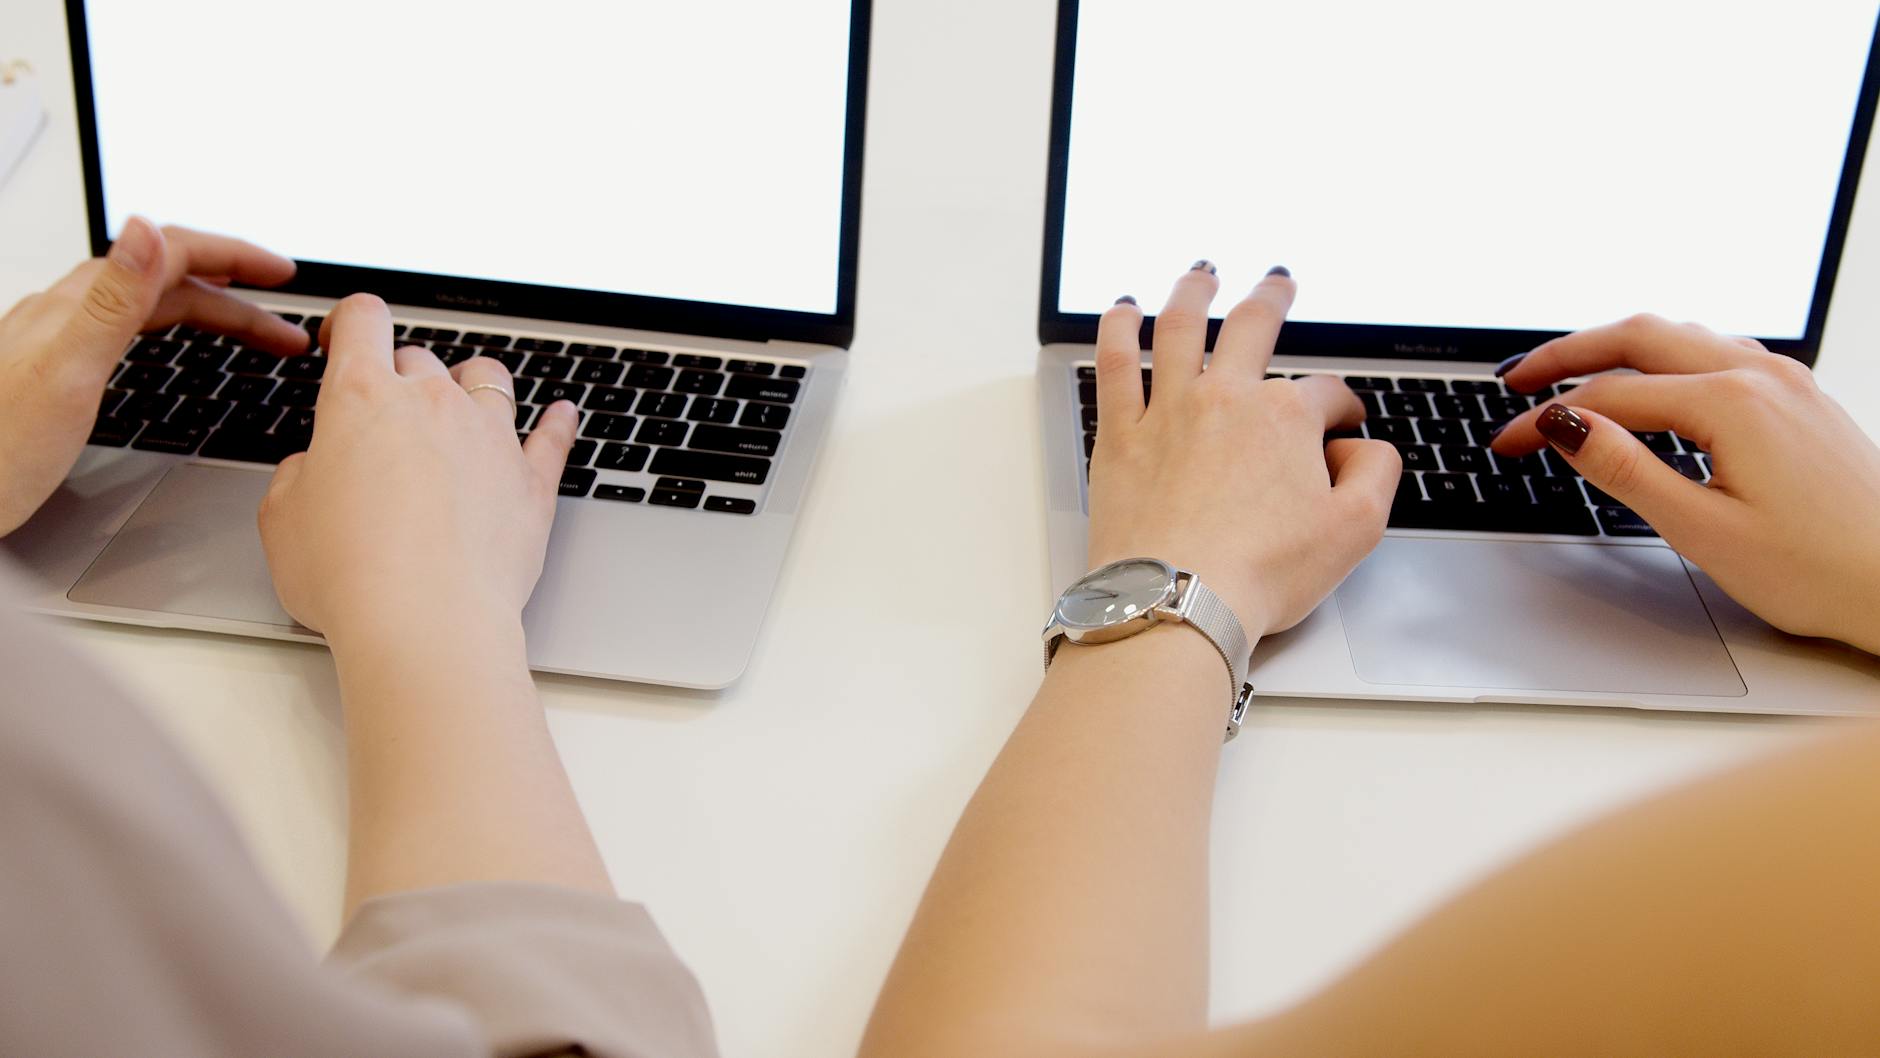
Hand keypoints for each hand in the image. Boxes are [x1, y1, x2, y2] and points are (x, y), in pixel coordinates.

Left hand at [0, 217, 307, 533]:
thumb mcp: (68, 376)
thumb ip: (113, 302)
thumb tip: (146, 228)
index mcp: (77, 307)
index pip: (169, 254)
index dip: (233, 256)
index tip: (285, 275)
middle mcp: (66, 316)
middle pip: (168, 282)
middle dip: (239, 296)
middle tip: (290, 326)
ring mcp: (60, 343)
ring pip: (151, 309)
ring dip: (213, 315)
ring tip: (257, 339)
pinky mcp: (58, 374)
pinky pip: (131, 335)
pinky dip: (177, 334)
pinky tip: (178, 351)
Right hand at [258, 294, 577, 638]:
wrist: (426, 621)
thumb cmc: (350, 575)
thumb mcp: (282, 520)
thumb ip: (298, 476)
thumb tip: (315, 468)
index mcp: (361, 398)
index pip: (363, 319)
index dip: (350, 320)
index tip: (345, 336)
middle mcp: (432, 403)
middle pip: (421, 359)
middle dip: (402, 375)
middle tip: (391, 410)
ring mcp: (490, 437)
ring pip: (488, 379)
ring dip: (472, 383)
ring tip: (464, 401)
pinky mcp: (531, 480)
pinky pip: (552, 435)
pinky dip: (557, 421)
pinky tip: (561, 413)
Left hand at [1086, 264, 1399, 635]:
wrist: (1179, 600)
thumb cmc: (1261, 573)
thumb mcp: (1356, 531)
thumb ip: (1376, 474)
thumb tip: (1363, 447)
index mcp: (1286, 418)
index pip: (1327, 395)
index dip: (1343, 411)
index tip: (1344, 432)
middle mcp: (1226, 398)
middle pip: (1252, 328)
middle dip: (1270, 300)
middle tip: (1277, 283)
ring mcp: (1168, 411)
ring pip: (1179, 327)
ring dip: (1192, 292)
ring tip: (1200, 273)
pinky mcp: (1121, 436)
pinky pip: (1115, 365)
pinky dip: (1117, 329)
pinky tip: (1121, 311)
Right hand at [1492, 314, 1879, 653]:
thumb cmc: (1821, 572)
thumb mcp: (1703, 530)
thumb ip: (1627, 470)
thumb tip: (1565, 425)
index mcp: (1733, 403)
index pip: (1609, 397)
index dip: (1546, 418)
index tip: (1506, 443)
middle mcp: (1761, 375)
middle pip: (1639, 336)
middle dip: (1568, 353)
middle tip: (1514, 378)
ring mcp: (1785, 381)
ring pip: (1680, 336)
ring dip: (1616, 347)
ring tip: (1568, 373)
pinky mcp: (1798, 398)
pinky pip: (1716, 351)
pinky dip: (1663, 357)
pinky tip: (1647, 382)